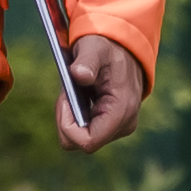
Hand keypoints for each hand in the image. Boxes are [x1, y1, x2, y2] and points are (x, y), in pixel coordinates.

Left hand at [58, 35, 148, 151]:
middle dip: (66, 119)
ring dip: (70, 117)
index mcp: (121, 110)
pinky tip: (80, 97)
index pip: (87, 141)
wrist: (126, 50)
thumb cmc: (108, 49)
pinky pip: (85, 133)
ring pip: (80, 139)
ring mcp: (119, 128)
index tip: (65, 99)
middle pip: (80, 142)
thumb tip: (79, 75)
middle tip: (67, 93)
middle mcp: (123, 125)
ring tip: (73, 92)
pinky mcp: (113, 127)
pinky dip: (76, 117)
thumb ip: (87, 61)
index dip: (68, 125)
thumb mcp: (95, 49)